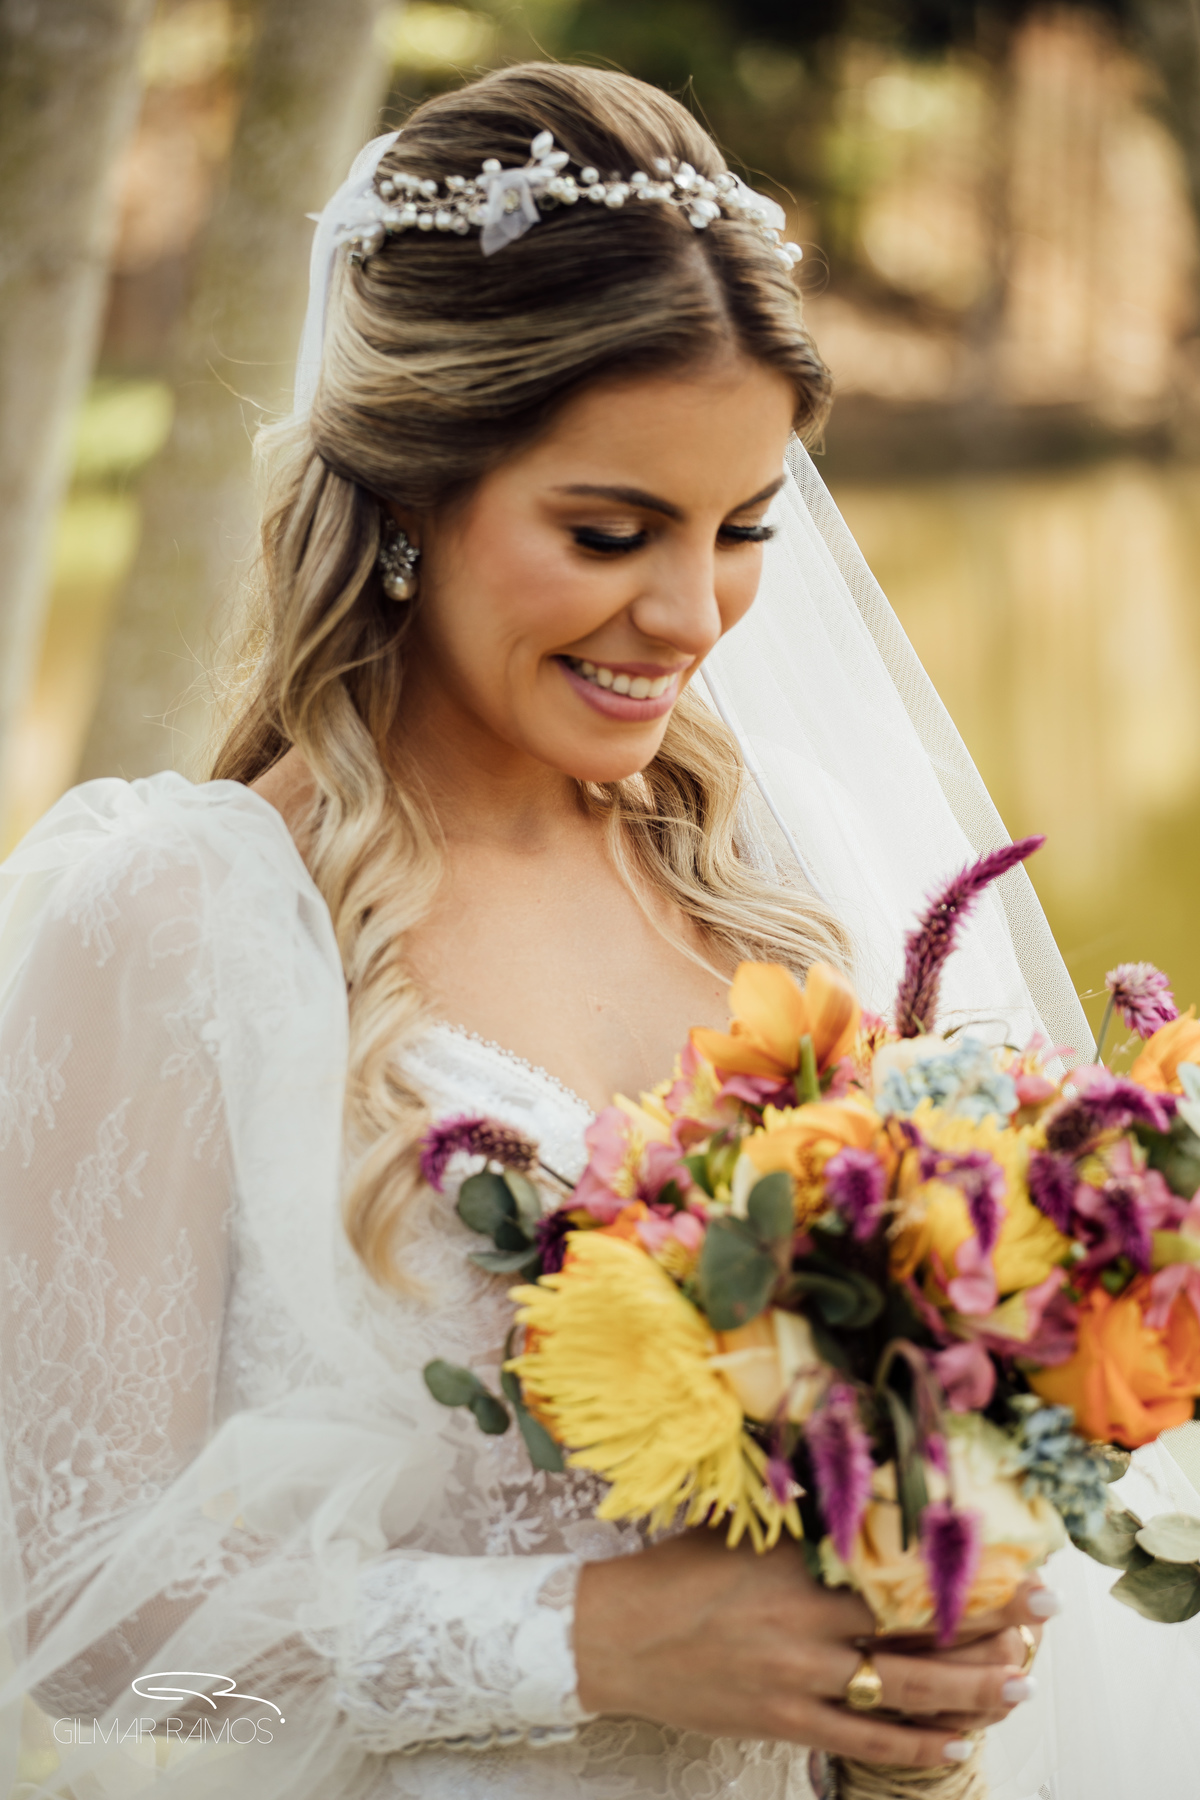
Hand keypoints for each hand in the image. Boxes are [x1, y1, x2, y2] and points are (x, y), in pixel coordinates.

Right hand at [573, 1531, 1051, 1766]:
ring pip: (904, 1688)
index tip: (1012, 1559)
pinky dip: (914, 1745)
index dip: (960, 1567)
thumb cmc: (674, 1572)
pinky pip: (863, 1737)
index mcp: (800, 1562)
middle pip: (916, 1627)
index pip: (898, 1566)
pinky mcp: (782, 1720)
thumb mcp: (740, 1525)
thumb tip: (846, 1471)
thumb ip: (798, 1510)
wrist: (613, 1637)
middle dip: (988, 1627)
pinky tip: (954, 1744)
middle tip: (1040, 1623)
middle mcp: (807, 1619)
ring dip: (968, 1690)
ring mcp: (798, 1676)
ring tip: (1018, 1685)